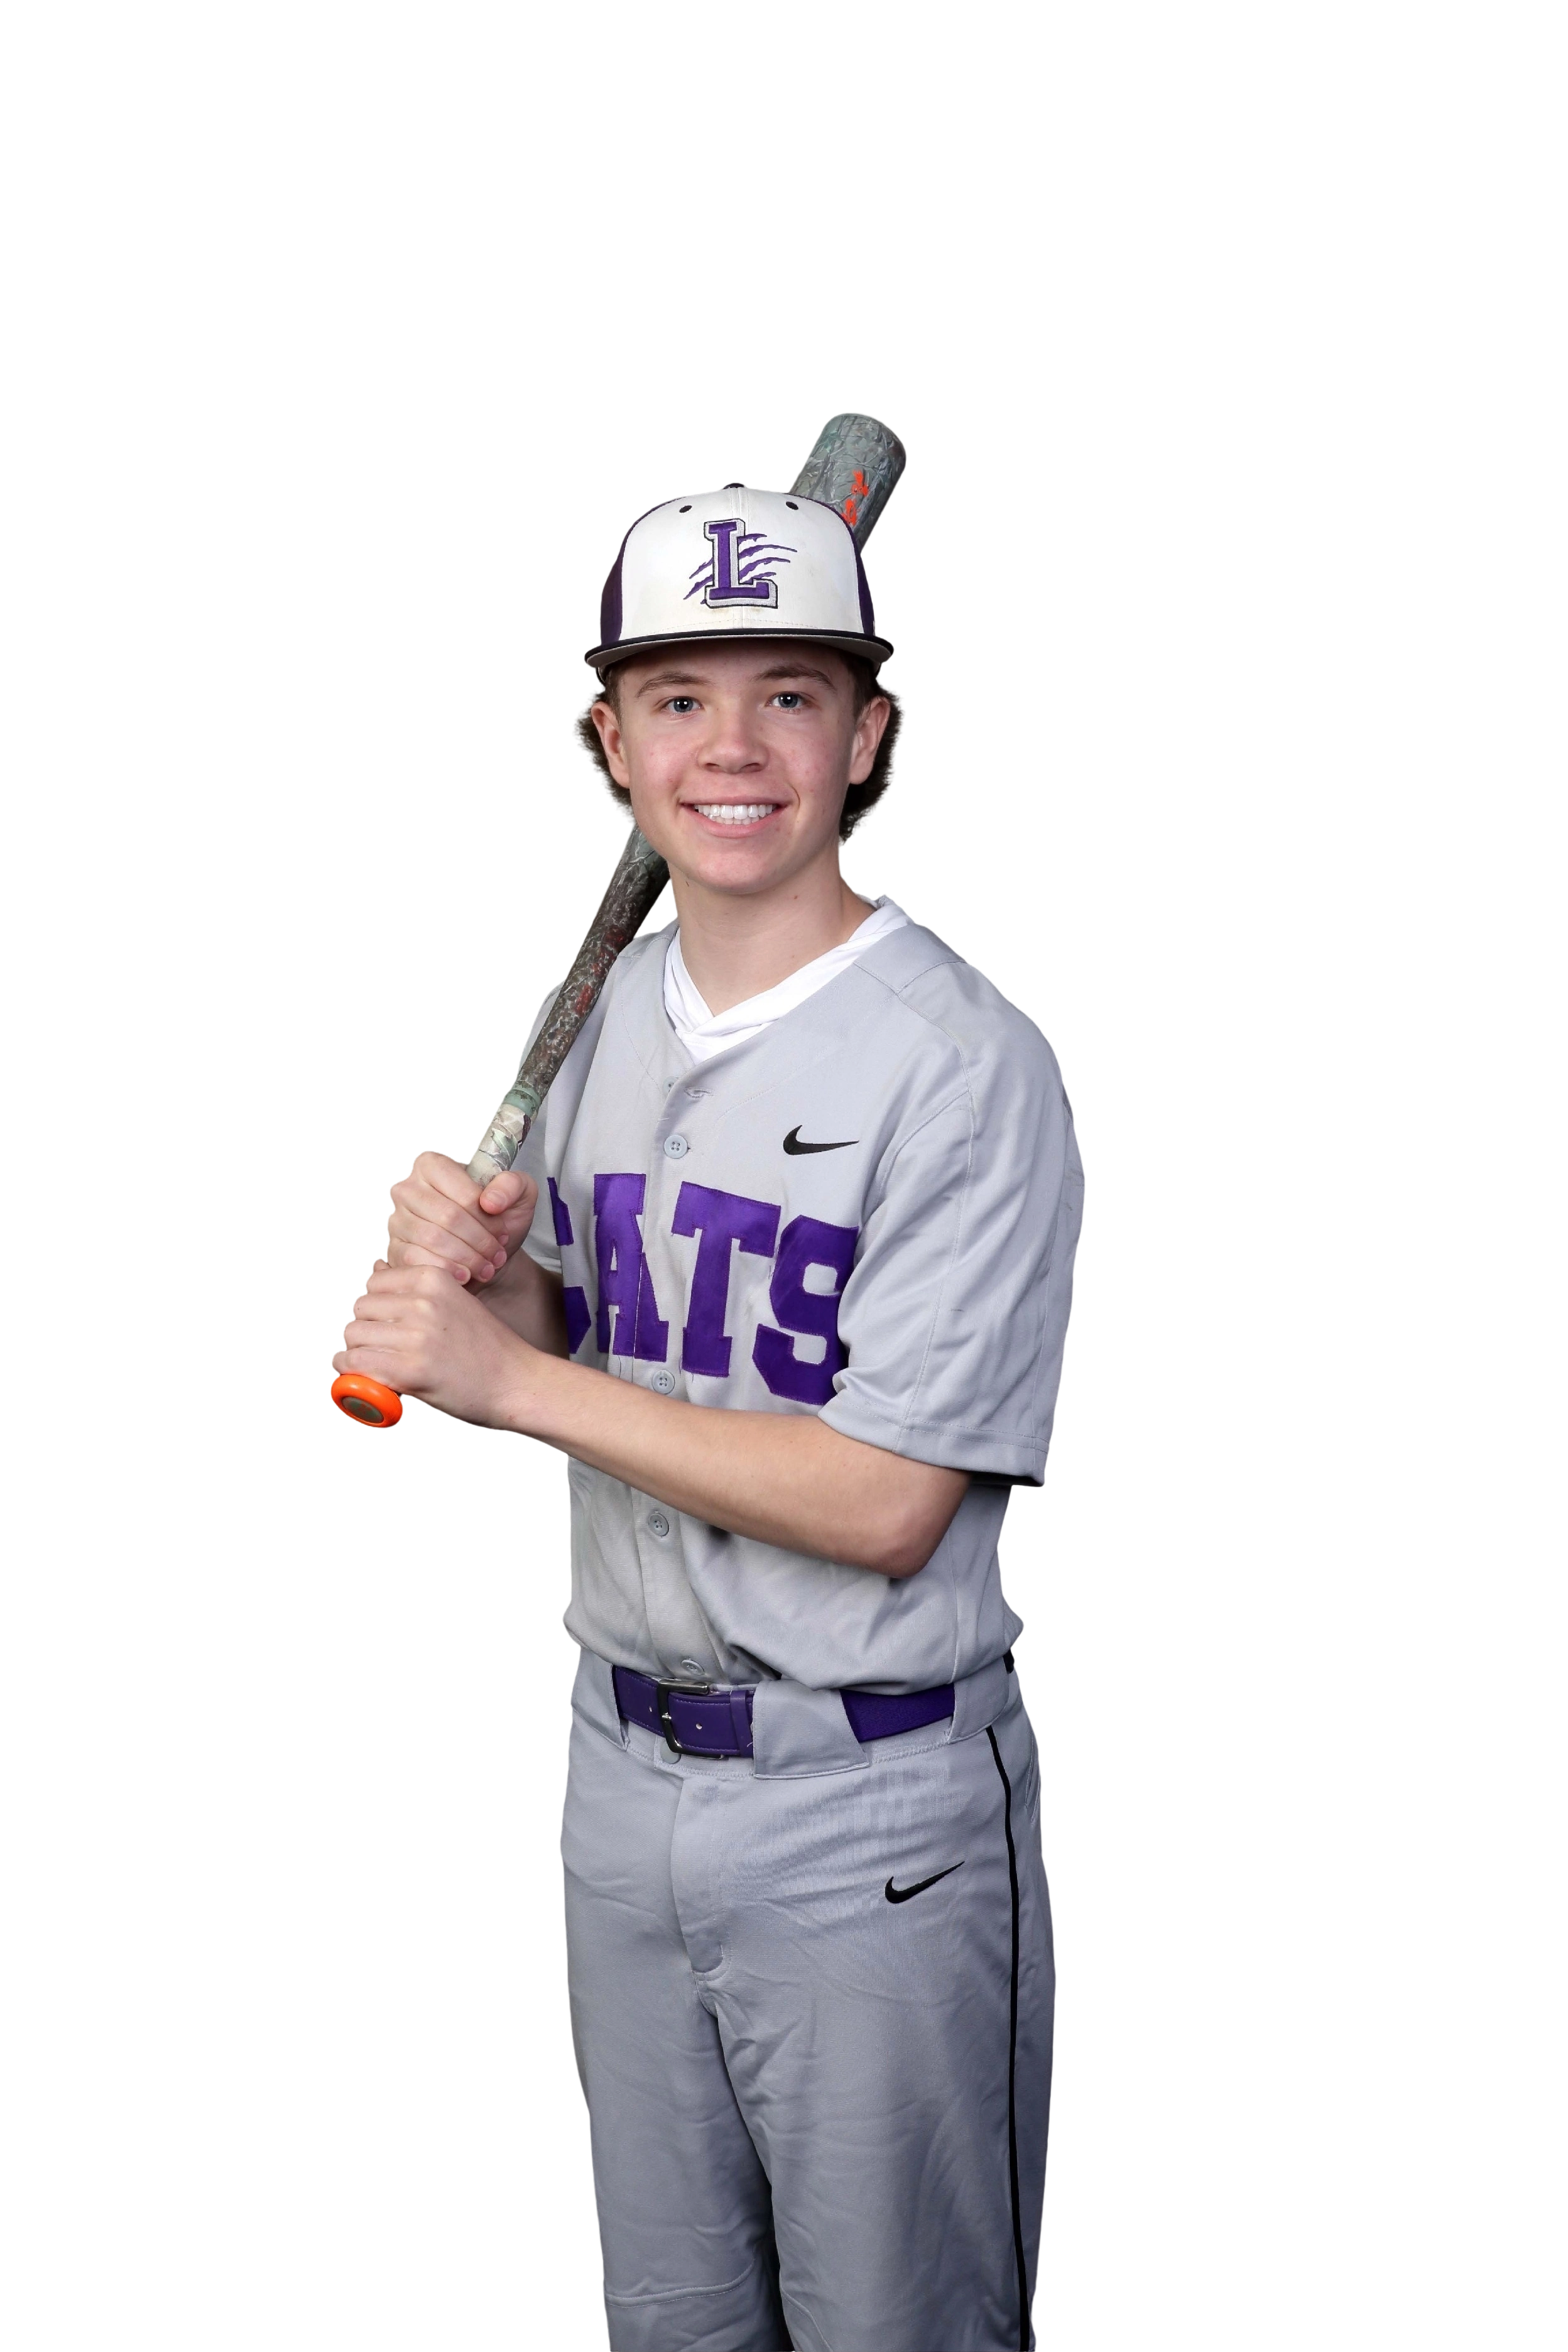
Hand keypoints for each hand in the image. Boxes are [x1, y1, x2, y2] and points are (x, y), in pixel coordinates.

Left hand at [330, 1262, 534, 1430]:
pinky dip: (347, 1371)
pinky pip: (354, 1362)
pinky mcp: (409, 1370)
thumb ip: (418, 1288)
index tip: (382, 1327)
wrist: (517, 1384)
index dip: (374, 1307)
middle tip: (375, 1350)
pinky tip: (356, 1377)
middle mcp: (422, 1301)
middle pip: (360, 1308)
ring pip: (353, 1335)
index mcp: (434, 1278)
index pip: (374, 1281)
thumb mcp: (456, 1302)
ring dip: (354, 1352)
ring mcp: (415, 1335)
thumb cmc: (486, 1349)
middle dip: (362, 1329)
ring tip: (368, 1365)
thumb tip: (373, 1266)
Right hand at [382, 1147, 538, 1287]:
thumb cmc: (499, 1219)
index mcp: (432, 1165)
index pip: (462, 1193)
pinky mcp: (395, 1249)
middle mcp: (407, 1188)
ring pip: (433, 1239)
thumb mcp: (520, 1195)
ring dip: (466, 1258)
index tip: (503, 1233)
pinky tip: (465, 1276)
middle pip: (448, 1217)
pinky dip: (447, 1270)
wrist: (486, 1254)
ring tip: (487, 1267)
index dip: (487, 1218)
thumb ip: (512, 1185)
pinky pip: (418, 1260)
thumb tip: (490, 1201)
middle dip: (479, 1241)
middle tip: (497, 1256)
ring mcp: (397, 1219)